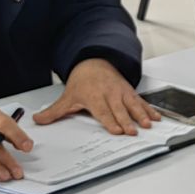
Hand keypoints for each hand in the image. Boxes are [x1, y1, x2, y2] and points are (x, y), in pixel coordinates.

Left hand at [33, 58, 160, 136]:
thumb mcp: (67, 96)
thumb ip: (54, 111)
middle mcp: (109, 94)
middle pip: (119, 109)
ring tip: (148, 123)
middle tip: (133, 131)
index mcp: (94, 96)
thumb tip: (37, 120)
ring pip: (133, 104)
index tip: (116, 129)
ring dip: (142, 114)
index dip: (110, 120)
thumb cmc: (83, 82)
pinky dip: (150, 109)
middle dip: (127, 120)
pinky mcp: (130, 92)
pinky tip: (156, 117)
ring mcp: (121, 92)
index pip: (103, 111)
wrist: (94, 62)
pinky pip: (141, 101)